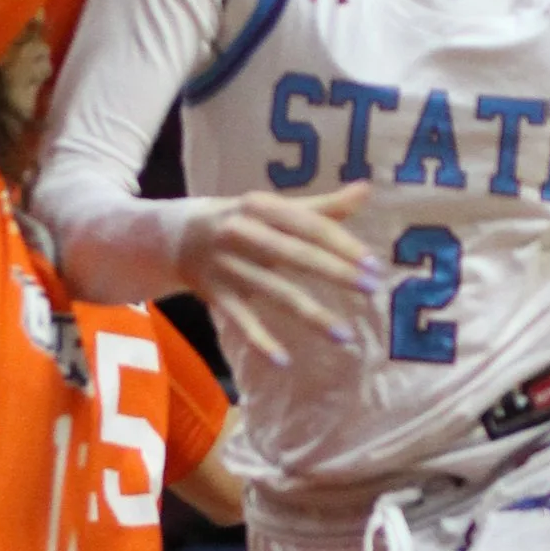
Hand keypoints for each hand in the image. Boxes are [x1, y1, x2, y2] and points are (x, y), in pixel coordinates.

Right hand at [178, 186, 376, 365]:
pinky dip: (261, 342)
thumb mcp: (273, 208)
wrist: (175, 236)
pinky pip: (242, 321)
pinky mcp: (216, 296)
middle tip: (371, 290)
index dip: (342, 244)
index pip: (309, 226)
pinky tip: (284, 361)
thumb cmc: (240, 221)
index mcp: (262, 207)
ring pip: (276, 292)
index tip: (373, 264)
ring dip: (311, 315)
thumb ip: (321, 207)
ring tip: (344, 336)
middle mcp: (243, 233)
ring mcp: (228, 267)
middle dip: (335, 273)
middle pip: (296, 255)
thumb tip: (366, 189)